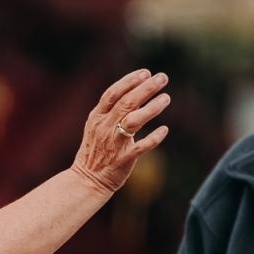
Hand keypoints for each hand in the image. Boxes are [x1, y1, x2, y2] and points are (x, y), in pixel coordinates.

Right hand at [69, 69, 170, 194]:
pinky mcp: (124, 160)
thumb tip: (136, 91)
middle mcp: (104, 128)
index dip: (129, 81)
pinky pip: (141, 147)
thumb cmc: (96, 151)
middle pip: (127, 103)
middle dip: (146, 88)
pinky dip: (154, 138)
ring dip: (152, 108)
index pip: (113, 93)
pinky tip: (164, 130)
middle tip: (163, 78)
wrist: (87, 180)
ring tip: (166, 98)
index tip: (146, 73)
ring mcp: (114, 143)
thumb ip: (112, 111)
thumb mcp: (96, 126)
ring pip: (134, 121)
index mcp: (97, 118)